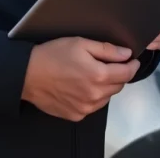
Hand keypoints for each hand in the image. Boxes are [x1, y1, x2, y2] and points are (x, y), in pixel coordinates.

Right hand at [22, 37, 140, 121]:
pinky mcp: (76, 115)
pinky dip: (93, 97)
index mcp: (99, 76)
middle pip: (118, 86)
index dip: (132, 65)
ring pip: (106, 97)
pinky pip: (93, 106)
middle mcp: (95, 95)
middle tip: (107, 64)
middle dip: (118, 74)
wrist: (27, 74)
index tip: (131, 60)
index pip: (127, 74)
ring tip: (91, 75)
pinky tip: (80, 87)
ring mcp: (85, 108)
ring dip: (105, 87)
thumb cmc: (53, 55)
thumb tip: (126, 54)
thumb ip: (107, 50)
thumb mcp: (81, 43)